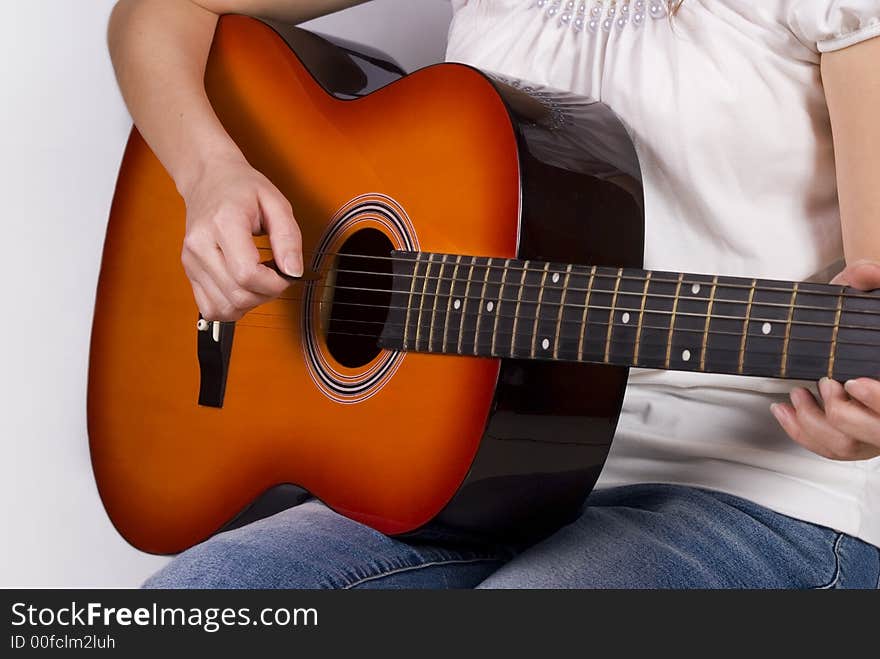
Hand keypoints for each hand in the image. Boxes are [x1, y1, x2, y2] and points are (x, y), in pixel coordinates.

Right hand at [180, 155, 302, 320]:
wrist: (209, 180)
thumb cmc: (242, 189)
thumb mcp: (276, 203)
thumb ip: (288, 238)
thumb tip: (293, 271)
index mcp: (223, 223)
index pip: (247, 274)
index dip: (274, 283)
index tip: (286, 274)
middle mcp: (200, 245)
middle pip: (237, 295)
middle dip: (266, 294)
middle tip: (276, 276)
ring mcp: (191, 261)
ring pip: (223, 308)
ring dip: (250, 304)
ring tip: (259, 282)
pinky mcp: (189, 272)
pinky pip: (210, 309)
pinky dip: (231, 307)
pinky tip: (242, 289)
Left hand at [771, 260, 879, 460]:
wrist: (864, 332)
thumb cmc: (868, 317)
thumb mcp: (872, 296)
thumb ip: (870, 276)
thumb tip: (860, 272)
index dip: (878, 400)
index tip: (853, 383)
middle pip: (874, 432)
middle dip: (843, 412)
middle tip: (823, 384)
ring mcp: (874, 429)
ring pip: (847, 445)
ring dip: (814, 424)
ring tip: (795, 395)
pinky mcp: (855, 438)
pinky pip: (829, 447)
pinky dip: (802, 433)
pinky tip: (784, 411)